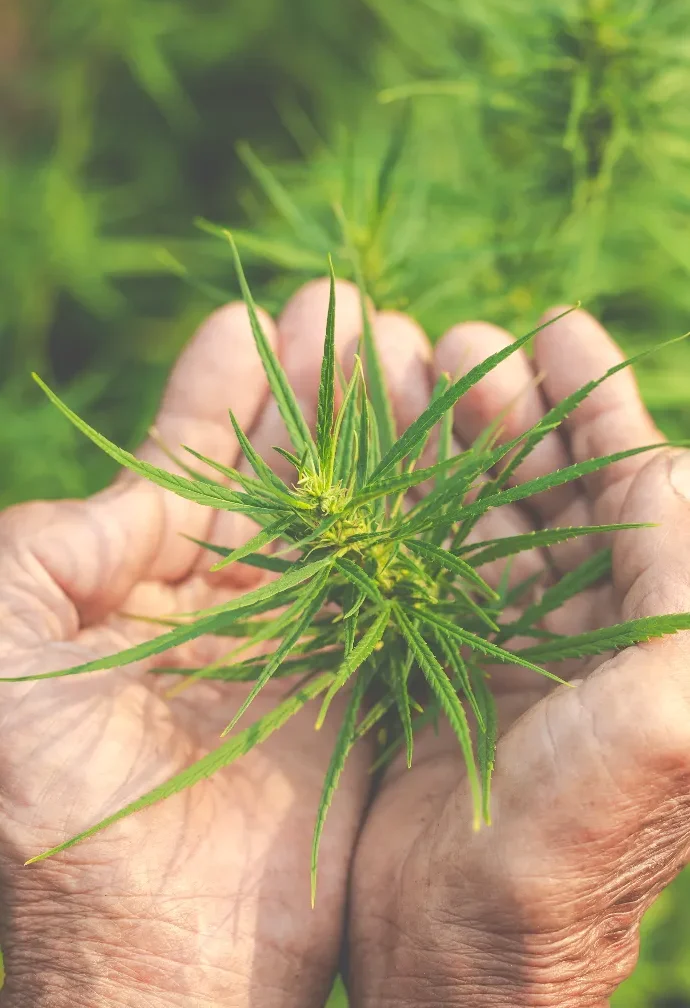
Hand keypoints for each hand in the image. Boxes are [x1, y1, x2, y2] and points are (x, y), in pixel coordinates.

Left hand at [0, 280, 376, 1007]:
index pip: (189, 465)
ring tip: (409, 353)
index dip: (220, 392)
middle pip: (280, 477)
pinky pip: (394, 594)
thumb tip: (132, 499)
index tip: (253, 318)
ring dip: (374, 441)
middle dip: (313, 395)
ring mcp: (298, 644)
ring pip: (343, 520)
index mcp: (137, 588)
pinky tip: (444, 463)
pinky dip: (420, 528)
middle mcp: (225, 604)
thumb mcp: (6, 652)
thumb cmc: (49, 806)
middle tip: (353, 313)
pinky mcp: (359, 692)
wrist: (148, 954)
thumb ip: (46, 554)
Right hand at [348, 307, 689, 1006]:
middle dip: (518, 409)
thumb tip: (669, 463)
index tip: (557, 329)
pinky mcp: (432, 670)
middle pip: (551, 489)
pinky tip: (373, 459)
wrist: (464, 954)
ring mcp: (503, 645)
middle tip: (469, 338)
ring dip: (455, 442)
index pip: (631, 488)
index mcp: (649, 630)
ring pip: (480, 515)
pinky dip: (401, 508)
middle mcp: (582, 630)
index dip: (597, 406)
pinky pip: (420, 565)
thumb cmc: (578, 840)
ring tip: (415, 371)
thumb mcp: (665, 713)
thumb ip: (680, 584)